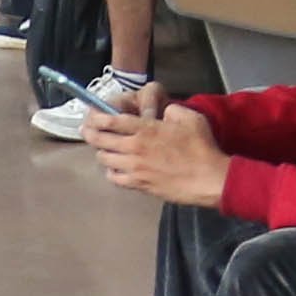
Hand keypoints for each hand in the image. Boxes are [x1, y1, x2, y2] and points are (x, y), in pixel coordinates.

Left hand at [87, 102, 228, 207]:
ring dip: (102, 152)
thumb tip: (161, 113)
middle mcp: (134, 147)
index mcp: (145, 128)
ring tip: (104, 149)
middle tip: (87, 131)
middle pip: (100, 140)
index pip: (110, 120)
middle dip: (90, 133)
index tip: (91, 116)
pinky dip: (111, 172)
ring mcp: (135, 168)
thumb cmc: (201, 147)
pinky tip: (116, 169)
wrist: (208, 179)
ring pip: (104, 159)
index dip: (96, 117)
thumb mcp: (189, 117)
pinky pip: (114, 178)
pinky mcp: (139, 185)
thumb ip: (170, 110)